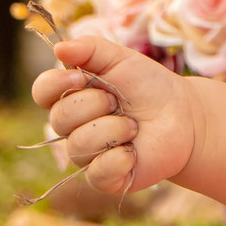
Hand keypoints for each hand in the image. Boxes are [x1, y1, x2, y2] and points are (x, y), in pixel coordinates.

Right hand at [32, 36, 197, 195]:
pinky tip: (133, 150)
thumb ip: (90, 49)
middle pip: (58, 119)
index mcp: (72, 96)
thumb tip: (59, 47)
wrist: (183, 116)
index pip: (42, 92)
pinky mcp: (105, 178)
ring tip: (134, 126)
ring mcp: (87, 154)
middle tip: (118, 101)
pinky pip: (96, 173)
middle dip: (93, 105)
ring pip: (78, 146)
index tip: (80, 77)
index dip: (55, 84)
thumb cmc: (148, 86)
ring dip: (112, 130)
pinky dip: (118, 159)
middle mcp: (74, 127)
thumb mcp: (121, 59)